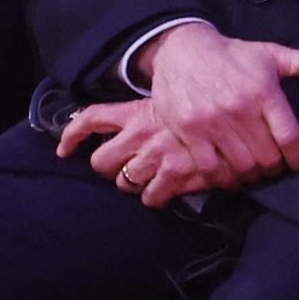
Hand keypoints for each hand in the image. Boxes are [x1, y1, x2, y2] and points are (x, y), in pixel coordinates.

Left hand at [58, 100, 228, 207]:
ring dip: (132, 184)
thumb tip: (131, 125)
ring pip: (124, 182)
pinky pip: (150, 198)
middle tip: (121, 168)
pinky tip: (163, 194)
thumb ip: (148, 113)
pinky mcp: (172, 177)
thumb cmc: (202, 107)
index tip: (63, 150)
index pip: (92, 118)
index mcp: (136, 112)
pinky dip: (154, 199)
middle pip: (100, 160)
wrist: (235, 122)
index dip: (72, 135)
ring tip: (146, 180)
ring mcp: (154, 158)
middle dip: (108, 168)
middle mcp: (139, 135)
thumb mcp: (171, 100)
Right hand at [142, 21, 298, 183]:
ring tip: (251, 169)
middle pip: (268, 159)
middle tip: (272, 164)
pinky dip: (223, 177)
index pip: (292, 139)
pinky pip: (212, 169)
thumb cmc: (231, 55)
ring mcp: (212, 121)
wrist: (179, 47)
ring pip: (242, 167)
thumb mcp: (270, 53)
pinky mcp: (189, 131)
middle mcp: (239, 108)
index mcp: (264, 91)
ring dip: (251, 175)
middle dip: (274, 167)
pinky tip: (227, 170)